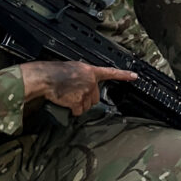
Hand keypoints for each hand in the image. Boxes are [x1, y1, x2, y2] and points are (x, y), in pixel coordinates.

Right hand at [17, 60, 137, 114]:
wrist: (45, 78)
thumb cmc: (54, 73)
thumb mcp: (73, 69)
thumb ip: (83, 76)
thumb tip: (85, 84)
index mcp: (90, 71)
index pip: (110, 72)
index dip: (123, 75)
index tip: (135, 76)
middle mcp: (91, 81)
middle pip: (95, 97)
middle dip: (86, 99)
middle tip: (73, 93)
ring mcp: (86, 91)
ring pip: (87, 105)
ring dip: (79, 105)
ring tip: (67, 96)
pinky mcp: (79, 101)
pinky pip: (79, 111)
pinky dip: (72, 110)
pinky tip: (65, 102)